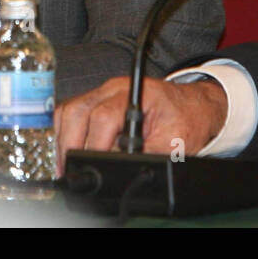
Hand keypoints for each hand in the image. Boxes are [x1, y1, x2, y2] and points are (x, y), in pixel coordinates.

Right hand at [54, 76, 228, 173]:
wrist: (193, 105)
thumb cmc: (186, 119)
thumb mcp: (174, 142)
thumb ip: (148, 154)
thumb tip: (125, 169)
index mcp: (135, 93)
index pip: (103, 116)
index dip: (94, 143)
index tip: (91, 164)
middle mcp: (114, 89)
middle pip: (77, 110)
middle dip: (69, 142)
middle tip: (70, 168)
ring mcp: (103, 92)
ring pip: (70, 109)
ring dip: (64, 137)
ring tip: (67, 164)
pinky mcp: (98, 100)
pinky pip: (72, 111)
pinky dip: (66, 131)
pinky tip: (69, 149)